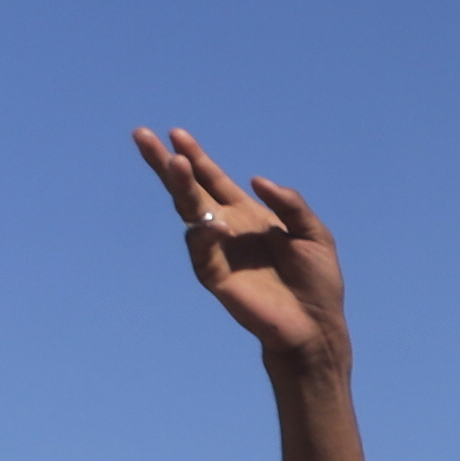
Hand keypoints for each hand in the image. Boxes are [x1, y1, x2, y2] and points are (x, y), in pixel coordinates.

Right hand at [131, 127, 342, 365]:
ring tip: (175, 163)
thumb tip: (256, 181)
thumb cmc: (317, 282)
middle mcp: (226, 228)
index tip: (177, 133)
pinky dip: (205, 234)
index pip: (213, 179)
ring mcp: (217, 251)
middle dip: (165, 163)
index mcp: (247, 214)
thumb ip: (290, 204)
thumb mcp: (314, 234)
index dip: (196, 157)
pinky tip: (215, 224)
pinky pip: (201, 250)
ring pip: (190, 212)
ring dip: (181, 187)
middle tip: (142, 135)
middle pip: (189, 189)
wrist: (316, 326)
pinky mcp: (216, 276)